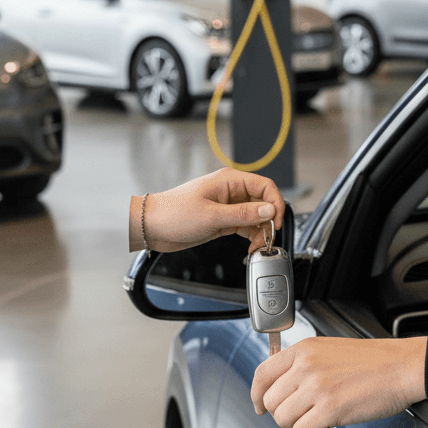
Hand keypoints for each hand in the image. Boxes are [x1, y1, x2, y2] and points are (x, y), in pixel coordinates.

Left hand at [130, 167, 283, 252]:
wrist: (152, 227)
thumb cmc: (173, 214)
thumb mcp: (212, 216)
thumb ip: (243, 214)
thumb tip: (270, 210)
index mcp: (229, 180)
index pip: (265, 186)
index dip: (275, 204)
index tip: (276, 222)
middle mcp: (231, 191)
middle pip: (263, 202)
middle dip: (268, 221)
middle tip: (267, 239)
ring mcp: (228, 206)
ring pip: (257, 216)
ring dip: (261, 231)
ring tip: (256, 246)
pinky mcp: (223, 220)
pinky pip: (246, 225)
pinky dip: (251, 236)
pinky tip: (250, 246)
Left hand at [250, 336, 427, 427]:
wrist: (402, 367)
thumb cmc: (373, 362)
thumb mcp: (329, 350)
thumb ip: (304, 364)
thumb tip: (283, 387)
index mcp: (303, 349)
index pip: (262, 373)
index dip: (257, 394)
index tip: (260, 406)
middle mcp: (305, 366)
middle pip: (270, 401)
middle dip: (284, 414)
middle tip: (304, 416)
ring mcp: (316, 387)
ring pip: (283, 419)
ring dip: (299, 426)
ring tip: (319, 421)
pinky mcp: (330, 408)